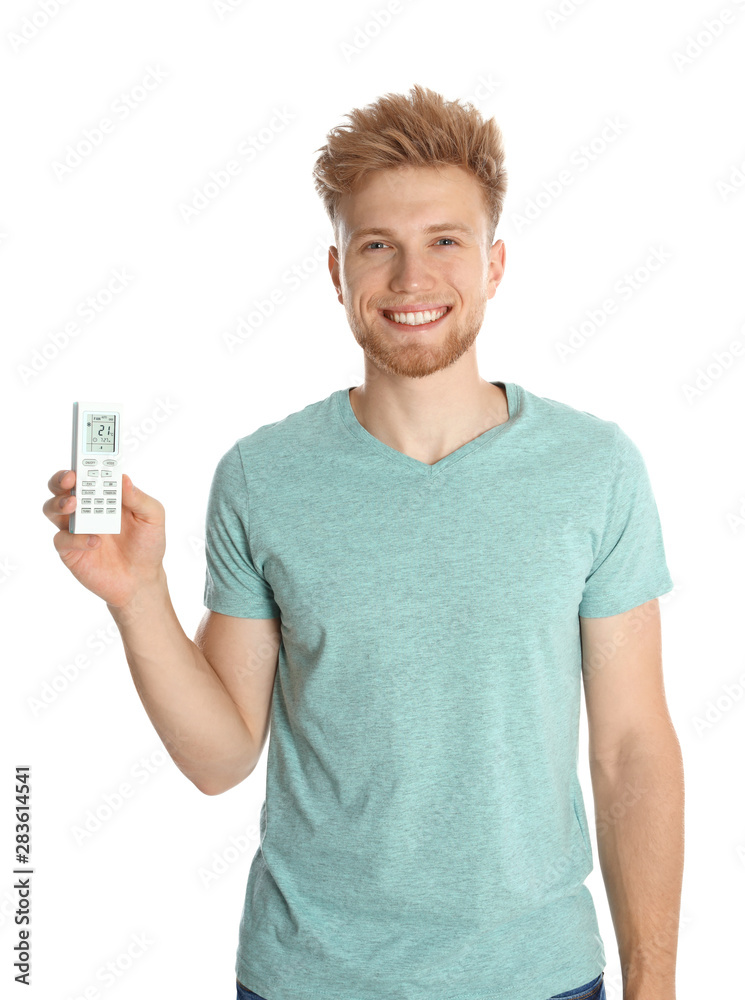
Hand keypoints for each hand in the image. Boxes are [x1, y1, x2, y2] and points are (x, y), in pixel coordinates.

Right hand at [43, 469, 166, 607]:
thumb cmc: (147, 544)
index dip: (81, 463)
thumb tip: (124, 479)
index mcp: (105, 495)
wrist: (142, 579)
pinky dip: (76, 538)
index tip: (83, 459)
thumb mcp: (153, 518)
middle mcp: (86, 508)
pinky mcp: (70, 550)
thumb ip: (139, 498)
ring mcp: (75, 528)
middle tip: (70, 479)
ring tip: (74, 505)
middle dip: (60, 478)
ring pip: (52, 508)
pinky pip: (62, 539)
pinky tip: (94, 541)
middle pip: (60, 486)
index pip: (87, 472)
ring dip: (59, 503)